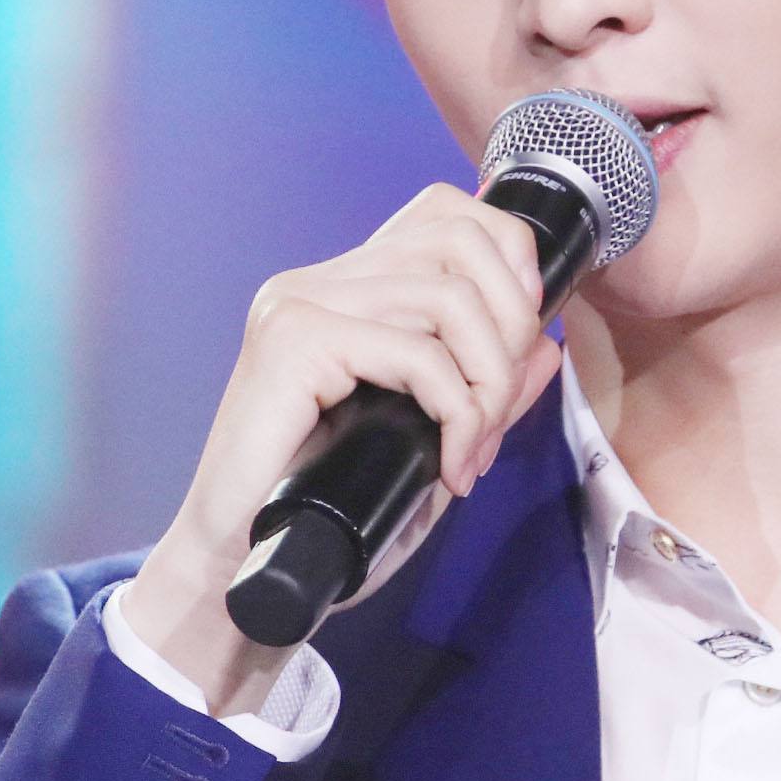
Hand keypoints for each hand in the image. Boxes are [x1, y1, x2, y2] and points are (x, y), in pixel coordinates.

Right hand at [122, 183, 565, 714]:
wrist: (233, 567)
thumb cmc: (319, 512)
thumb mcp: (425, 444)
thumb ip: (481, 391)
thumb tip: (546, 350)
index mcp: (343, 288)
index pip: (445, 213)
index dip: (509, 259)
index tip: (523, 342)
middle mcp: (317, 281)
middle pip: (460, 242)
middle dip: (512, 327)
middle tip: (497, 412)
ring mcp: (299, 305)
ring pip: (449, 299)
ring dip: (489, 382)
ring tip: (474, 448)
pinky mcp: (293, 343)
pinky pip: (418, 355)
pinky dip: (458, 413)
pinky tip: (450, 466)